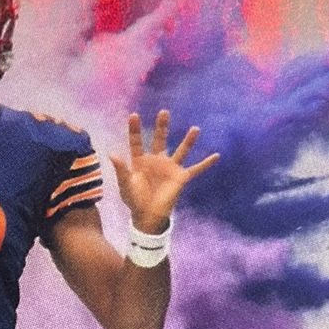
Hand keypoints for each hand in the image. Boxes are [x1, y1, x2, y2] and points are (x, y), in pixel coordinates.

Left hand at [109, 109, 219, 233]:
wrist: (147, 216)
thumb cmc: (134, 200)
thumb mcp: (125, 184)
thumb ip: (121, 169)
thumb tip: (112, 154)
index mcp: (140, 161)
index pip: (137, 141)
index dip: (135, 129)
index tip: (134, 115)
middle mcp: (156, 161)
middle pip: (160, 139)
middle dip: (162, 126)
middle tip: (164, 112)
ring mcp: (170, 168)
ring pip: (181, 150)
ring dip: (188, 141)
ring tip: (196, 129)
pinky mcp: (180, 177)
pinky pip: (196, 169)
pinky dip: (206, 164)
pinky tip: (216, 156)